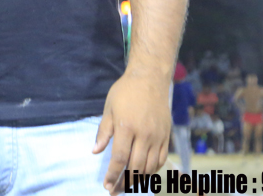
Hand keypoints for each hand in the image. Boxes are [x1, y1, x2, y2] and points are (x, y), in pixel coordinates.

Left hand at [93, 72, 171, 194]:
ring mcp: (157, 136)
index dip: (113, 175)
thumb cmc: (126, 91)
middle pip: (135, 167)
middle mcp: (144, 134)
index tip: (107, 185)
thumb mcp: (109, 108)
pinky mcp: (166, 136)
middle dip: (124, 182)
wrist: (150, 78)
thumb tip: (95, 151)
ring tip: (128, 184)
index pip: (119, 158)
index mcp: (126, 127)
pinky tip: (143, 173)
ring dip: (139, 179)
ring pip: (150, 167)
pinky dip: (153, 170)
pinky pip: (161, 160)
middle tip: (116, 190)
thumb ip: (103, 131)